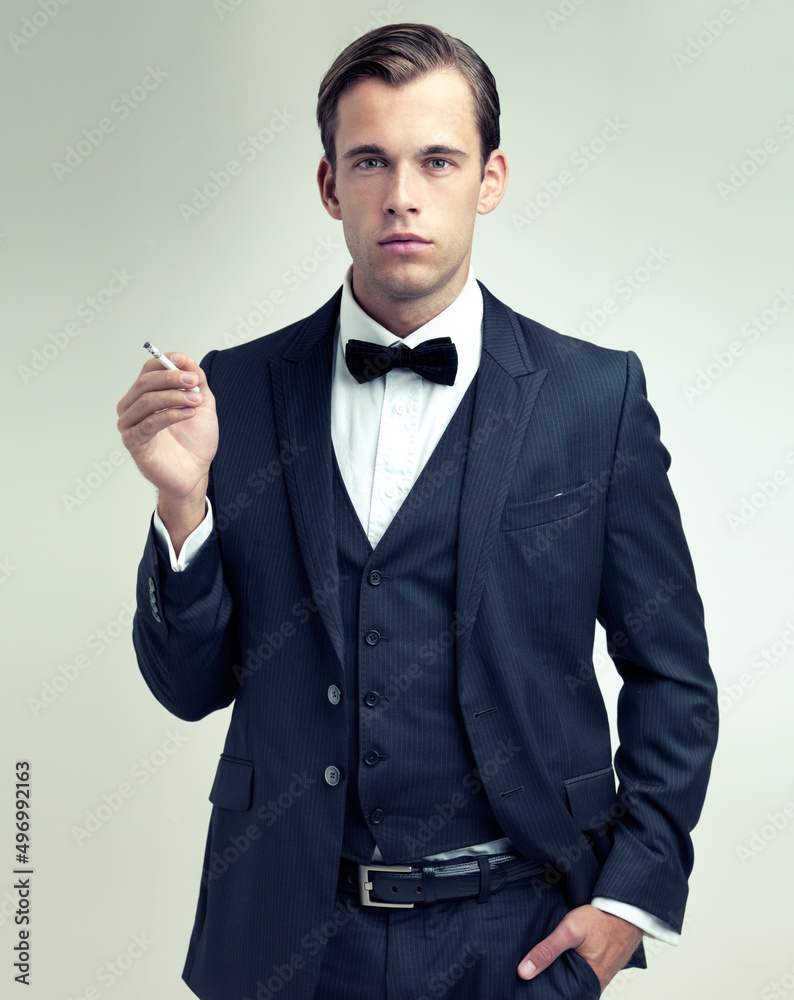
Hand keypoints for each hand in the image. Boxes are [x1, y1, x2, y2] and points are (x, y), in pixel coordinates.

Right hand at [116, 352, 217, 541]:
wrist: (195, 472)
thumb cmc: (194, 440)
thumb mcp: (201, 403)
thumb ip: (196, 381)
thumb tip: (185, 359)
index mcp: (145, 394)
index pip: (148, 369)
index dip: (166, 362)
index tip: (186, 362)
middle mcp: (132, 407)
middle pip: (145, 382)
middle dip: (172, 378)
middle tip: (194, 382)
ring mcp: (130, 425)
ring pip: (146, 400)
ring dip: (174, 397)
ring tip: (195, 402)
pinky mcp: (134, 443)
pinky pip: (149, 423)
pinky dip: (170, 415)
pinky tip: (188, 414)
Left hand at [517, 904, 642, 991]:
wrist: (624, 911)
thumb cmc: (601, 921)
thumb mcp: (569, 931)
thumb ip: (547, 950)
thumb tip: (524, 971)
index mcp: (587, 985)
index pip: (559, 996)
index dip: (543, 990)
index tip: (527, 985)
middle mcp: (593, 986)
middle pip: (563, 989)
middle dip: (548, 982)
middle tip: (530, 972)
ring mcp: (596, 977)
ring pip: (570, 980)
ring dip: (557, 972)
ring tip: (540, 964)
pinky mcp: (596, 968)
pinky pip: (577, 972)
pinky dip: (566, 966)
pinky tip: (556, 957)